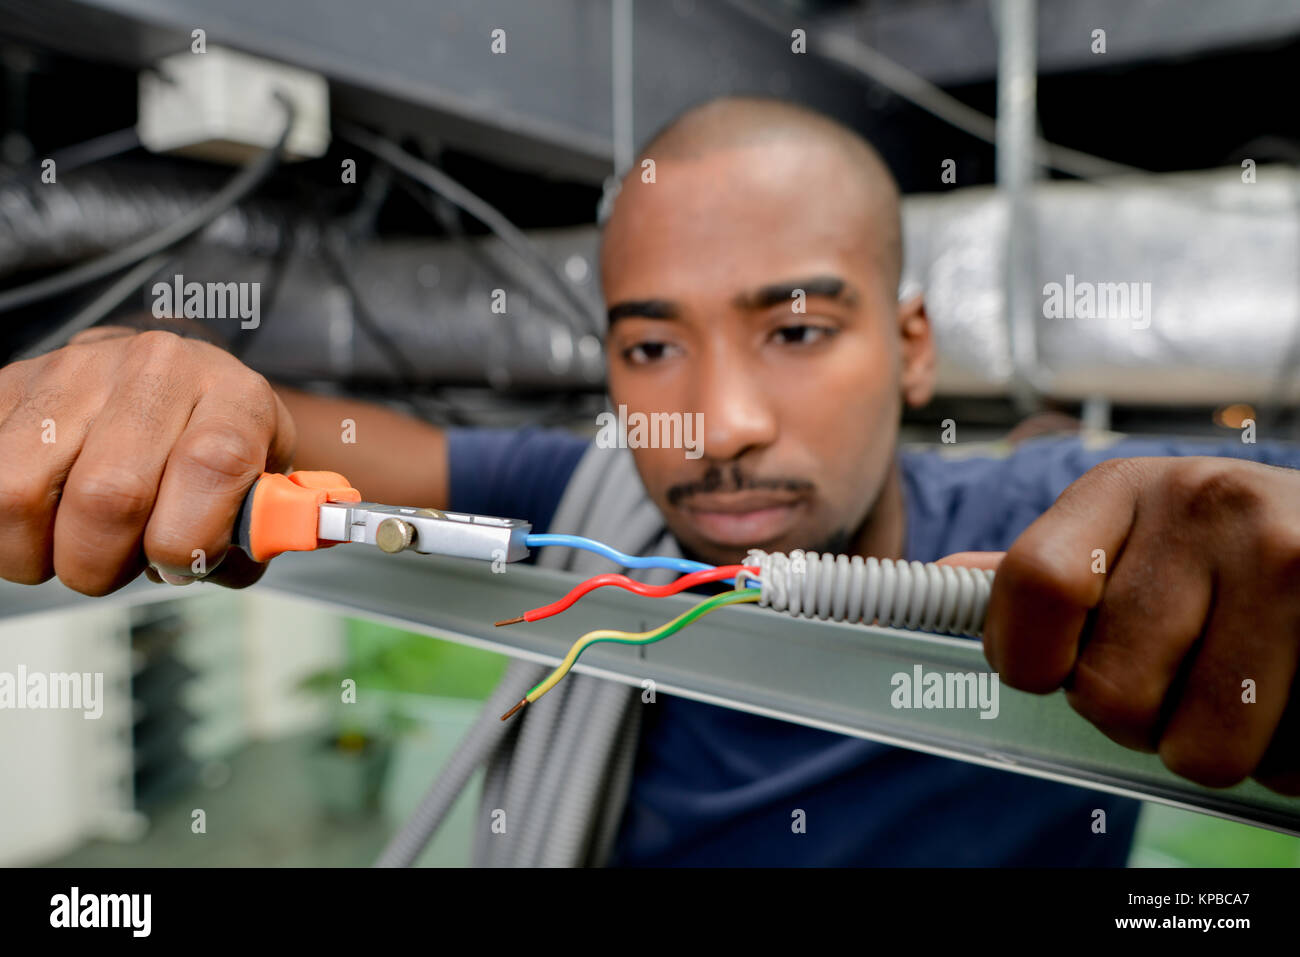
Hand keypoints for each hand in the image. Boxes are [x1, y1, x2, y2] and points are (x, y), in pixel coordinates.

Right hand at [0, 325, 296, 591]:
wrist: (173, 392)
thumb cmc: (214, 462)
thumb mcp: (258, 502)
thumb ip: (244, 544)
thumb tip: (194, 567)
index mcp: (234, 396)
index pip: (212, 463)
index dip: (188, 538)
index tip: (178, 562)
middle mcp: (156, 368)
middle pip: (107, 494)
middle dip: (105, 562)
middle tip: (118, 561)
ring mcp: (75, 369)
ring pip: (16, 493)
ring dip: (37, 550)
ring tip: (74, 539)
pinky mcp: (10, 385)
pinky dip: (2, 529)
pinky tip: (41, 518)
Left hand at [945, 456, 1299, 794]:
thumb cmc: (1219, 549)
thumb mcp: (1127, 533)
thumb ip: (1047, 573)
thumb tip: (940, 584)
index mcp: (1124, 487)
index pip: (1035, 584)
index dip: (1026, 657)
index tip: (1047, 675)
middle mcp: (1207, 505)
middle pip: (1111, 693)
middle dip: (1133, 716)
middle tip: (1172, 679)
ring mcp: (1291, 561)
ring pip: (1204, 750)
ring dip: (1214, 747)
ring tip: (1237, 689)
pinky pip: (1288, 764)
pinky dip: (1284, 759)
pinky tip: (1289, 697)